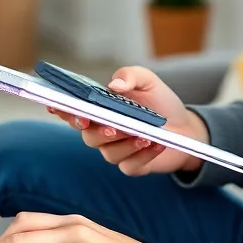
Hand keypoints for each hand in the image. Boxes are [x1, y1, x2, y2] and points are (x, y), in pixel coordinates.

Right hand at [46, 65, 208, 175]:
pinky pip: (130, 165)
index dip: (61, 109)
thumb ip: (130, 76)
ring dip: (126, 144)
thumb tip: (114, 84)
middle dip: (98, 131)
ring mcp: (116, 151)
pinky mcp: (132, 166)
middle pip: (88, 136)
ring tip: (143, 134)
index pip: (73, 111)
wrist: (185, 126)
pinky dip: (144, 154)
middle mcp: (102, 132)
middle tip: (111, 126)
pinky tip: (156, 143)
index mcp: (99, 109)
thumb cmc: (159, 102)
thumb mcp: (147, 81)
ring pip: (109, 153)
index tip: (56, 104)